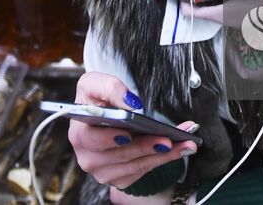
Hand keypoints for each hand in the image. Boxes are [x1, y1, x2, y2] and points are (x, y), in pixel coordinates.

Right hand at [68, 72, 198, 191]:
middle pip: (120, 155)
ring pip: (136, 165)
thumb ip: (109, 87)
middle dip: (145, 146)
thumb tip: (130, 102)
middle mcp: (88, 157)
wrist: (103, 115)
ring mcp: (104, 171)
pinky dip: (163, 159)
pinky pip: (144, 171)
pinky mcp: (120, 178)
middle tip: (166, 139)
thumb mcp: (95, 83)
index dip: (109, 138)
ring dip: (163, 154)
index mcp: (79, 133)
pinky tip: (178, 148)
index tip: (128, 134)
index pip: (91, 139)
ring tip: (183, 143)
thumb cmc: (97, 100)